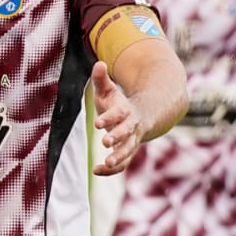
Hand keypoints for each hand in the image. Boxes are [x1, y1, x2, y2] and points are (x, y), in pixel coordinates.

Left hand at [91, 61, 140, 175]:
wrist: (139, 117)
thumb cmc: (118, 104)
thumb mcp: (108, 90)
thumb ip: (102, 79)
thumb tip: (99, 64)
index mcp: (126, 111)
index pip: (119, 114)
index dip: (109, 118)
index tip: (98, 123)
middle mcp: (131, 127)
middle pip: (127, 133)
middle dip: (117, 137)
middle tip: (105, 142)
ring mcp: (131, 141)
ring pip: (128, 151)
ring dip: (118, 157)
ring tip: (105, 163)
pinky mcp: (127, 152)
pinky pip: (123, 164)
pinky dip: (112, 170)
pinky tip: (96, 171)